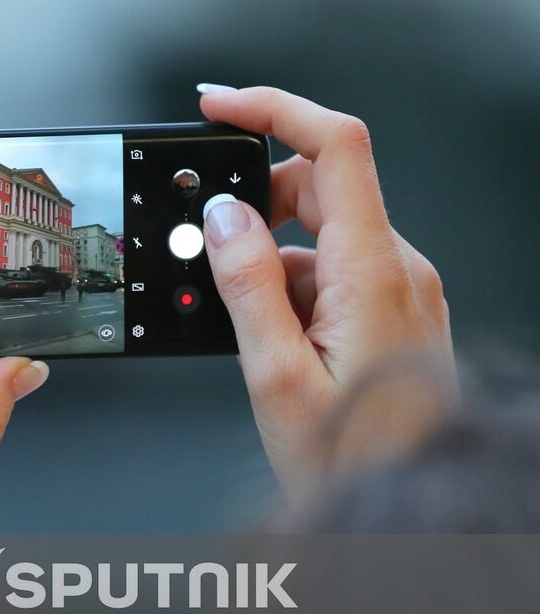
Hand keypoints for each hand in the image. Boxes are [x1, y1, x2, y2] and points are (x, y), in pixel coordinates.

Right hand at [196, 85, 455, 494]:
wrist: (405, 507)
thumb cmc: (350, 458)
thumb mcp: (274, 375)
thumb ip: (245, 284)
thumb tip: (223, 214)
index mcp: (372, 272)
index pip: (336, 147)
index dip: (273, 110)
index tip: (219, 106)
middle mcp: (398, 269)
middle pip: (322, 186)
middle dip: (256, 200)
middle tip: (208, 247)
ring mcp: (401, 290)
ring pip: (322, 232)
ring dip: (270, 255)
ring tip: (247, 326)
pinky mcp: (394, 311)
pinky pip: (333, 269)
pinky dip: (291, 284)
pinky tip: (272, 337)